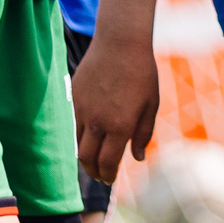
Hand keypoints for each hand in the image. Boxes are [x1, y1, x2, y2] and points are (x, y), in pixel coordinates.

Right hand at [73, 31, 161, 185]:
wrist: (120, 43)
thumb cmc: (141, 73)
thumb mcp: (151, 105)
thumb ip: (143, 135)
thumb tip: (137, 158)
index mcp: (120, 126)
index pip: (107, 163)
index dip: (107, 176)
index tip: (110, 179)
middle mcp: (98, 121)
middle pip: (87, 159)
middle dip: (93, 172)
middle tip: (99, 176)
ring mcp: (83, 109)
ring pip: (76, 143)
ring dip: (84, 156)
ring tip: (93, 159)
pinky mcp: (74, 97)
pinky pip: (72, 124)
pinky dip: (79, 136)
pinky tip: (88, 136)